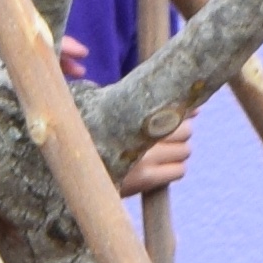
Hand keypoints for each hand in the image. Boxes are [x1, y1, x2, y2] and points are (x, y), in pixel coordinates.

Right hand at [45, 36, 196, 194]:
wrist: (69, 174)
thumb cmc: (82, 135)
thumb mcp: (93, 105)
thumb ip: (112, 93)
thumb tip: (142, 81)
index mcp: (127, 115)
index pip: (175, 109)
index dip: (188, 109)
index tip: (193, 108)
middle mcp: (137, 137)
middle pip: (185, 128)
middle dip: (180, 129)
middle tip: (168, 132)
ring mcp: (143, 161)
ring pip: (185, 150)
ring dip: (179, 149)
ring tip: (164, 150)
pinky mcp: (145, 181)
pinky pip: (178, 171)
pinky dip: (175, 168)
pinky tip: (163, 167)